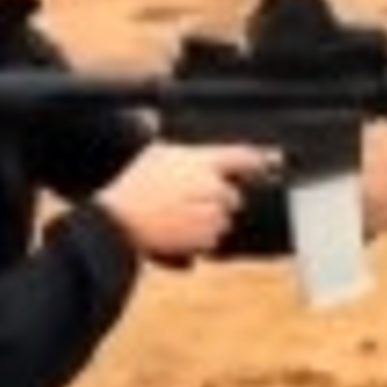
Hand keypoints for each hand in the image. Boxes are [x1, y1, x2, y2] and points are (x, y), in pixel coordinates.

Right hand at [96, 143, 278, 259]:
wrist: (119, 219)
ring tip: (179, 216)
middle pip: (234, 196)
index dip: (259, 160)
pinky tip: (178, 230)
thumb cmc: (133, 184)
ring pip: (224, 219)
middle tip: (192, 199)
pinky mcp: (204, 239)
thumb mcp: (157, 152)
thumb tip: (198, 146)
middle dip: (219, 199)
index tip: (268, 163)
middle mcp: (212, 188)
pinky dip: (201, 238)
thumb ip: (185, 151)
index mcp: (202, 162)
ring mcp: (210, 216)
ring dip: (210, 219)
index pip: (244, 157)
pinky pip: (213, 240)